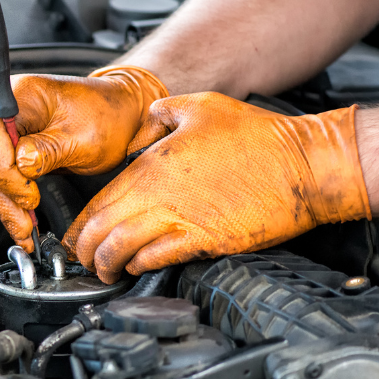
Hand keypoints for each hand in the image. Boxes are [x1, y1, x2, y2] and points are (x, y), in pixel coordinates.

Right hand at [0, 65, 167, 252]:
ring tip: (23, 231)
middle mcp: (5, 109)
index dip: (6, 172)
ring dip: (5, 204)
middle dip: (4, 195)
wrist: (119, 115)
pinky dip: (11, 200)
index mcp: (21, 94)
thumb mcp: (83, 137)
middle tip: (23, 225)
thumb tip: (21, 166)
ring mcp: (5, 129)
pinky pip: (1, 177)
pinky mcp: (11, 148)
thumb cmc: (106, 116)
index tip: (28, 196)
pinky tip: (21, 220)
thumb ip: (48, 150)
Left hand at [63, 92, 371, 283]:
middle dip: (84, 251)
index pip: (99, 200)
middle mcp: (160, 194)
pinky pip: (159, 259)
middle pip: (102, 229)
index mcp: (153, 164)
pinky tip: (137, 267)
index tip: (74, 236)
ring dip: (107, 264)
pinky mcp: (206, 240)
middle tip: (81, 260)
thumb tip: (142, 125)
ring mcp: (183, 219)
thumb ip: (160, 114)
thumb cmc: (258, 137)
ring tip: (104, 272)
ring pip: (123, 249)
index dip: (80, 224)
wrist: (305, 165)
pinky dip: (141, 266)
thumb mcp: (200, 106)